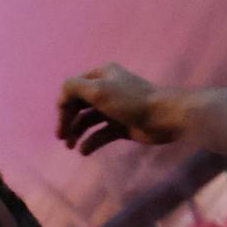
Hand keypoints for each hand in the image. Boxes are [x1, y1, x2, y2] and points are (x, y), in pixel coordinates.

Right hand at [57, 63, 191, 154]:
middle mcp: (106, 89)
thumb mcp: (98, 90)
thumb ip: (73, 88)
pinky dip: (91, 142)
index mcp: (101, 75)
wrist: (166, 117)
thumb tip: (60, 96)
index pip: (72, 89)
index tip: (60, 124)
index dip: (63, 106)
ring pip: (88, 121)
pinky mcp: (122, 126)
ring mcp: (114, 109)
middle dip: (68, 121)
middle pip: (79, 105)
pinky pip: (101, 134)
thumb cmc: (131, 101)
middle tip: (62, 138)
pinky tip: (84, 151)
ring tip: (71, 146)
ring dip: (77, 133)